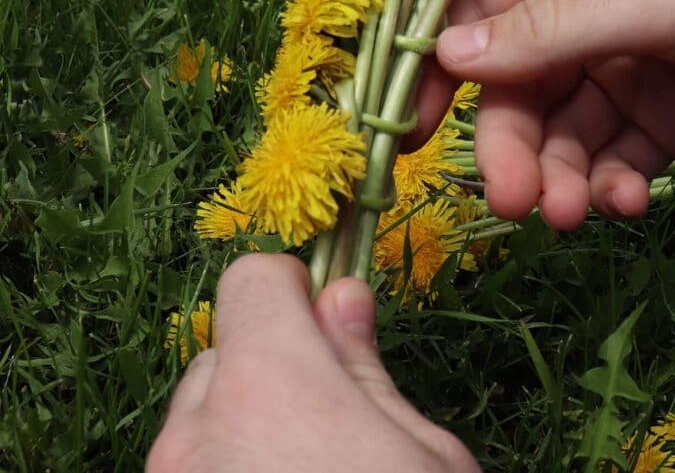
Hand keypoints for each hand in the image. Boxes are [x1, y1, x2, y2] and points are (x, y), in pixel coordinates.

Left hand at [147, 254, 478, 472]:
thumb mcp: (424, 454)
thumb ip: (366, 369)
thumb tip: (343, 299)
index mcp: (269, 385)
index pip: (251, 280)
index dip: (294, 288)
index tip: (329, 321)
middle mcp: (195, 433)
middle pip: (224, 354)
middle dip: (272, 369)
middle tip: (331, 421)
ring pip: (201, 421)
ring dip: (244, 428)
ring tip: (305, 469)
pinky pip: (191, 470)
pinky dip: (226, 470)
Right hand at [419, 0, 674, 230]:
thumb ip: (554, 27)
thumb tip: (449, 54)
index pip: (480, 16)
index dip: (438, 69)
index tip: (411, 130)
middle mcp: (589, 22)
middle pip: (518, 92)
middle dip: (511, 147)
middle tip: (519, 203)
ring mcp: (629, 75)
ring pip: (564, 136)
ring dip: (562, 177)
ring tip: (578, 214)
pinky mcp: (669, 122)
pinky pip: (618, 160)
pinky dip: (613, 185)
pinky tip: (629, 202)